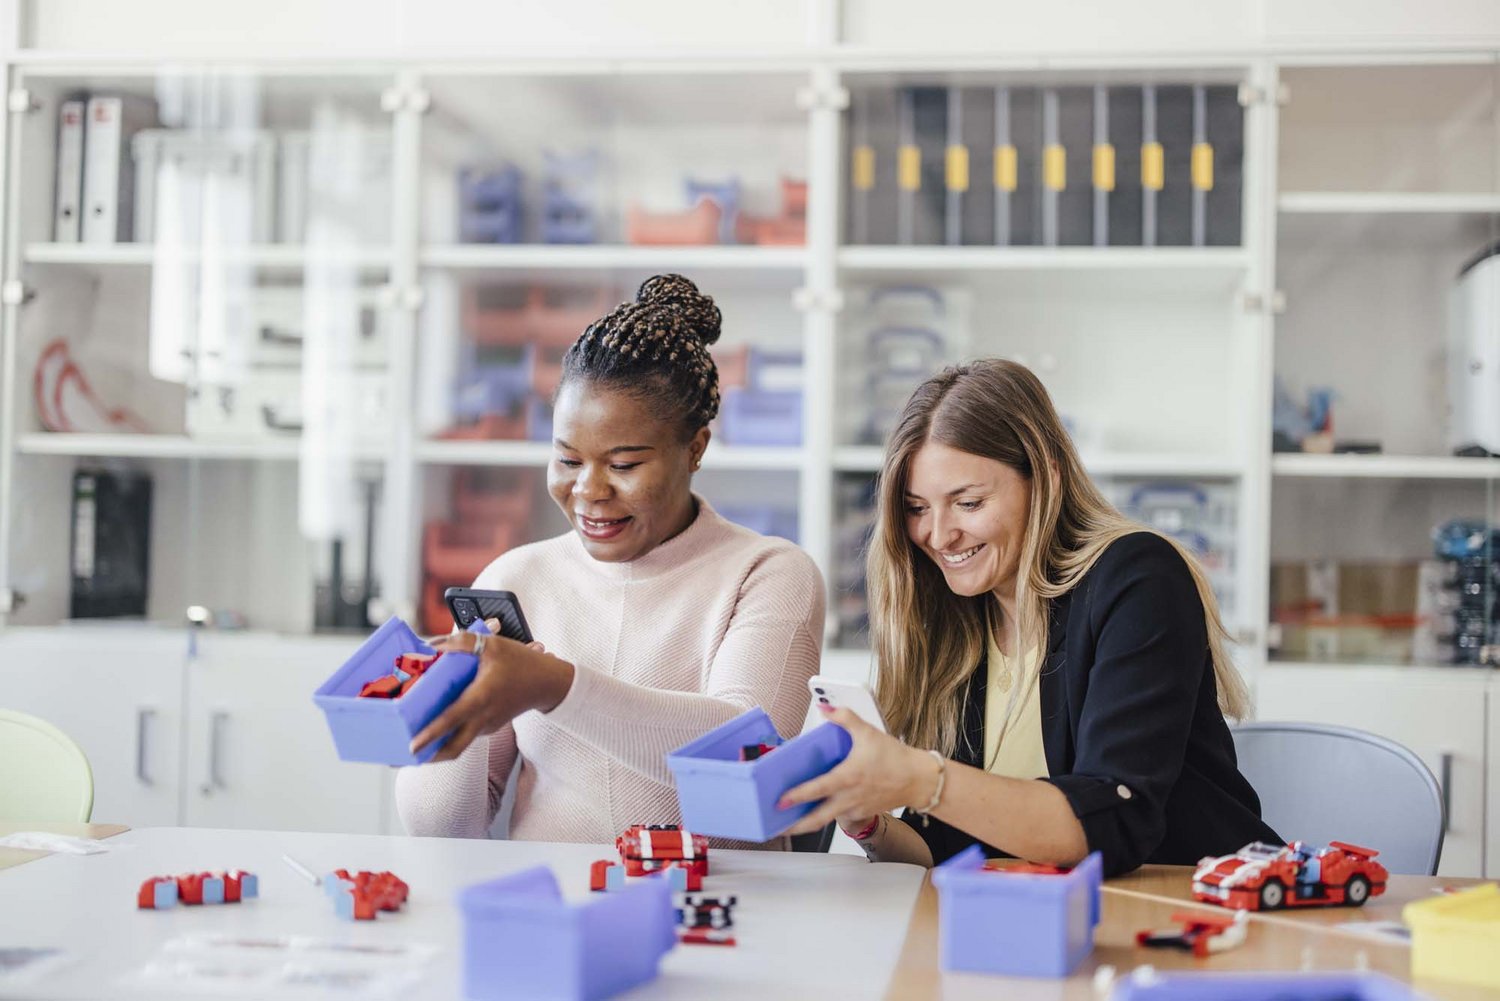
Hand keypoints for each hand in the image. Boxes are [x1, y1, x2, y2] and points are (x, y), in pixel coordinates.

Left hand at [410, 630, 570, 762]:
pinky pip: (466, 734)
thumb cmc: (521, 663)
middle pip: (453, 749)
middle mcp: (484, 717)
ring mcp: (487, 725)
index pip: (452, 720)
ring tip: (412, 744)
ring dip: (437, 748)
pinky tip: (437, 726)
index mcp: (482, 698)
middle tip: (403, 757)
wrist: (549, 683)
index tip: (411, 747)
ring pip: (459, 744)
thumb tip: (432, 647)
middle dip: (428, 757)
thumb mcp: (491, 644)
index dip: (430, 734)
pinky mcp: (490, 726)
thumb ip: (460, 643)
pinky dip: (450, 735)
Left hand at [778, 705, 940, 836]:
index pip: (817, 790)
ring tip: (791, 821)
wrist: (918, 779)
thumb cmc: (895, 758)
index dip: (796, 796)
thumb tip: (825, 708)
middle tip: (778, 825)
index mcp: (848, 778)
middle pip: (817, 819)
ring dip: (808, 822)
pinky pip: (841, 816)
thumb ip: (844, 717)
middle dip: (795, 825)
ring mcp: (855, 809)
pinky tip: (820, 807)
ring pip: (827, 820)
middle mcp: (849, 798)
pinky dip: (829, 813)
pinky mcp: (862, 814)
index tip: (780, 800)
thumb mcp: (867, 732)